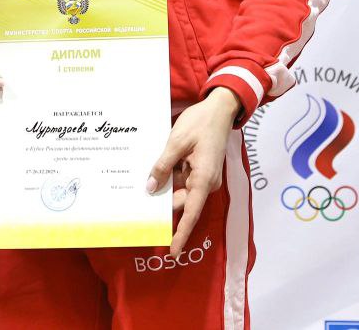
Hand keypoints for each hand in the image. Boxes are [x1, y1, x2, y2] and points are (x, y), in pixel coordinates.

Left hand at [146, 88, 241, 256]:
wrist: (219, 108)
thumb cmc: (200, 123)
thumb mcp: (176, 142)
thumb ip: (163, 166)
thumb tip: (151, 189)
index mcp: (203, 179)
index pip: (190, 213)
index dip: (181, 233)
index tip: (172, 251)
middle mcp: (205, 182)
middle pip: (181, 202)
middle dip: (163, 205)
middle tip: (139, 208)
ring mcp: (203, 177)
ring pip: (180, 190)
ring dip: (165, 187)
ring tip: (145, 181)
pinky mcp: (200, 170)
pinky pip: (183, 180)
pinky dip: (170, 177)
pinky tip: (156, 171)